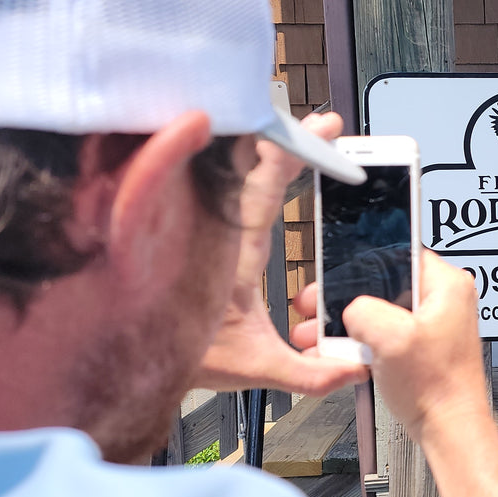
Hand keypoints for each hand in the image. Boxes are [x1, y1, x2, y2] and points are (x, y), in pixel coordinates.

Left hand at [193, 112, 368, 395]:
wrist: (143, 362)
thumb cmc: (190, 356)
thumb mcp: (254, 366)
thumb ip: (308, 371)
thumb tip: (354, 368)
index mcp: (234, 253)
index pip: (264, 189)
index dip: (292, 155)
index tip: (322, 129)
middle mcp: (221, 232)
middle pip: (254, 170)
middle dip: (291, 143)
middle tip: (325, 125)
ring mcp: (214, 230)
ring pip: (236, 174)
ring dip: (266, 151)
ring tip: (302, 133)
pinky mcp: (211, 237)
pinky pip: (225, 189)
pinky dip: (248, 168)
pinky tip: (266, 155)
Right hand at [329, 248, 492, 443]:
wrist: (448, 428)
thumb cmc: (437, 389)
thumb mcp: (390, 338)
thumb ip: (363, 310)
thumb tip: (352, 309)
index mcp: (447, 285)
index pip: (397, 252)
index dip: (360, 264)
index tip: (334, 275)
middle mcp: (445, 299)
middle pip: (385, 282)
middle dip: (346, 298)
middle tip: (320, 308)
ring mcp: (434, 322)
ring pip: (382, 309)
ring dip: (350, 322)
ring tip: (322, 334)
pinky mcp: (423, 344)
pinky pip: (387, 332)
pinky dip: (364, 340)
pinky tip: (342, 352)